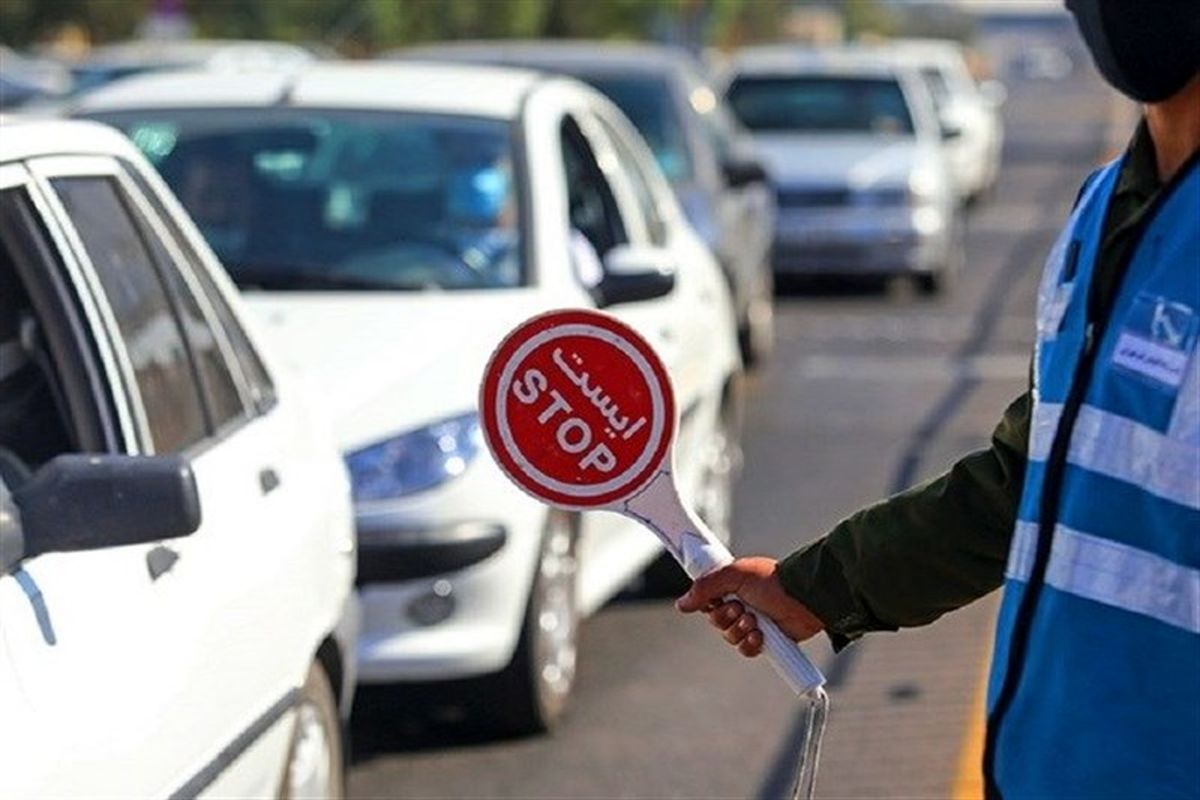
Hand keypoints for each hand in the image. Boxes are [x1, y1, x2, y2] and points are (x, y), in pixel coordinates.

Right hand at [675, 557, 823, 657]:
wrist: (802, 598)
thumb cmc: (772, 581)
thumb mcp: (734, 575)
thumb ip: (705, 587)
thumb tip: (681, 603)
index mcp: (732, 586)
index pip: (707, 600)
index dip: (708, 603)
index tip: (715, 600)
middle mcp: (740, 604)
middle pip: (716, 621)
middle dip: (725, 617)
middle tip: (740, 608)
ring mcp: (752, 623)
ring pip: (729, 637)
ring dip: (739, 630)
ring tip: (754, 621)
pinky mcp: (765, 640)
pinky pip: (746, 650)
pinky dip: (750, 644)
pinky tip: (760, 636)